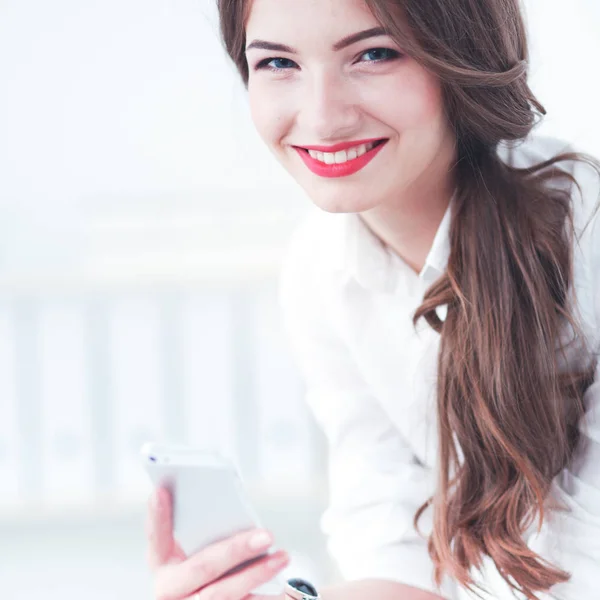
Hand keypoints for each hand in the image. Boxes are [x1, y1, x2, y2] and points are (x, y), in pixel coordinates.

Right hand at [146, 486, 289, 599]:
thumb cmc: (206, 569)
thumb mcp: (196, 552)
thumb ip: (206, 532)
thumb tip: (230, 508)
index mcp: (162, 564)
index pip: (157, 536)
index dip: (157, 515)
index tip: (161, 490)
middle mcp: (169, 590)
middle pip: (203, 567)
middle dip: (236, 550)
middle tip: (266, 535)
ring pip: (223, 593)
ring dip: (257, 574)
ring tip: (282, 557)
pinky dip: (263, 599)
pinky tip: (284, 592)